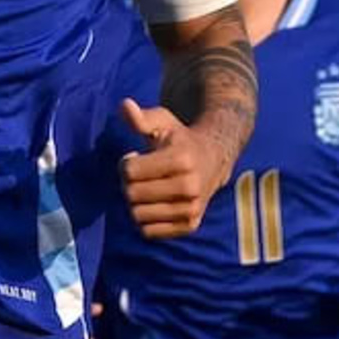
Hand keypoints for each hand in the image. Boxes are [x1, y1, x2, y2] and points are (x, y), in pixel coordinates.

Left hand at [118, 97, 230, 238]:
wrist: (214, 159)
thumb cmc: (180, 138)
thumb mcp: (162, 121)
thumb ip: (141, 117)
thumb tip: (123, 105)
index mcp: (180, 159)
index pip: (129, 172)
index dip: (125, 163)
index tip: (135, 155)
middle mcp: (189, 187)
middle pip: (131, 195)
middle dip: (128, 183)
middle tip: (140, 173)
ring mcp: (192, 209)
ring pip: (138, 216)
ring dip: (135, 202)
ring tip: (148, 186)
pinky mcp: (190, 225)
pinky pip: (149, 232)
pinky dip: (145, 218)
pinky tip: (154, 202)